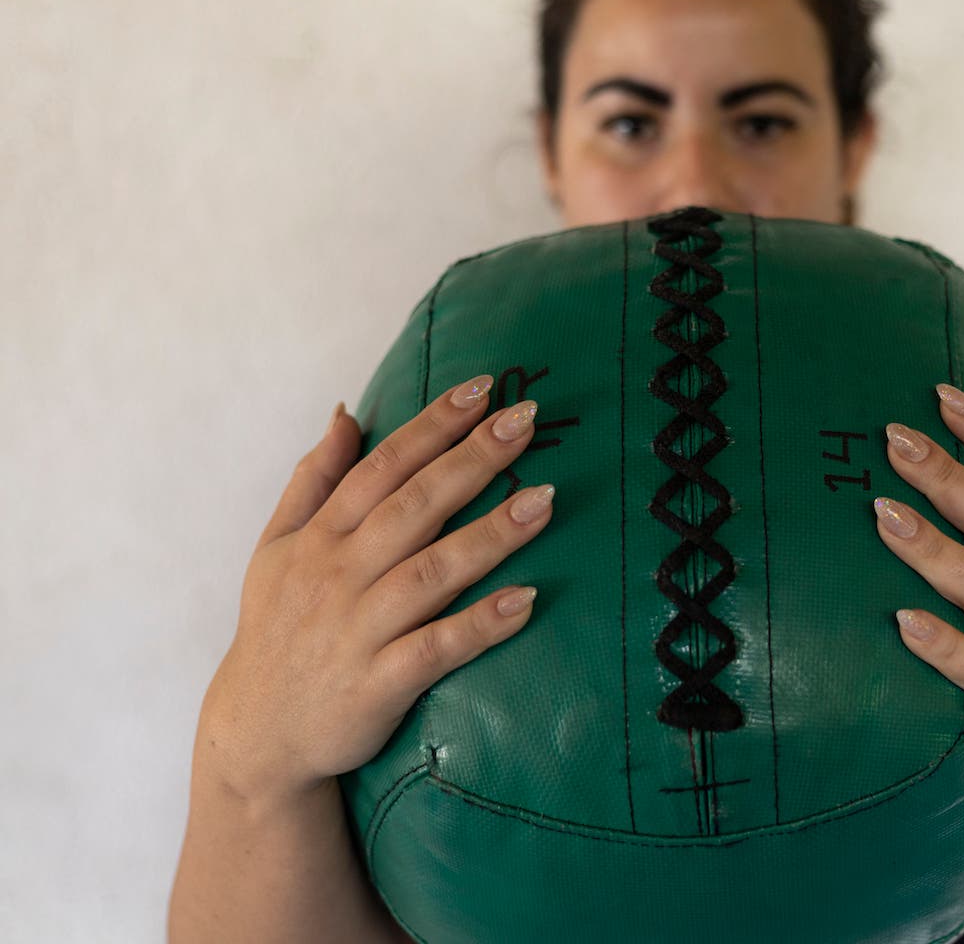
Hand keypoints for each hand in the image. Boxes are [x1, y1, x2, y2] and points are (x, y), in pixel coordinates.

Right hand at [197, 374, 555, 804]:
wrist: (258, 735)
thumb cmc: (279, 629)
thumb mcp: (277, 548)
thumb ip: (313, 480)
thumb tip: (345, 413)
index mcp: (321, 536)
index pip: (383, 466)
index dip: (432, 425)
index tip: (482, 388)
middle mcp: (340, 575)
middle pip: (414, 506)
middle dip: (472, 459)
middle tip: (527, 421)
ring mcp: (360, 629)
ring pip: (431, 572)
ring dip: (490, 535)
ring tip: (545, 499)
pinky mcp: (379, 684)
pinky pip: (436, 649)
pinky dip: (480, 625)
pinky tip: (527, 600)